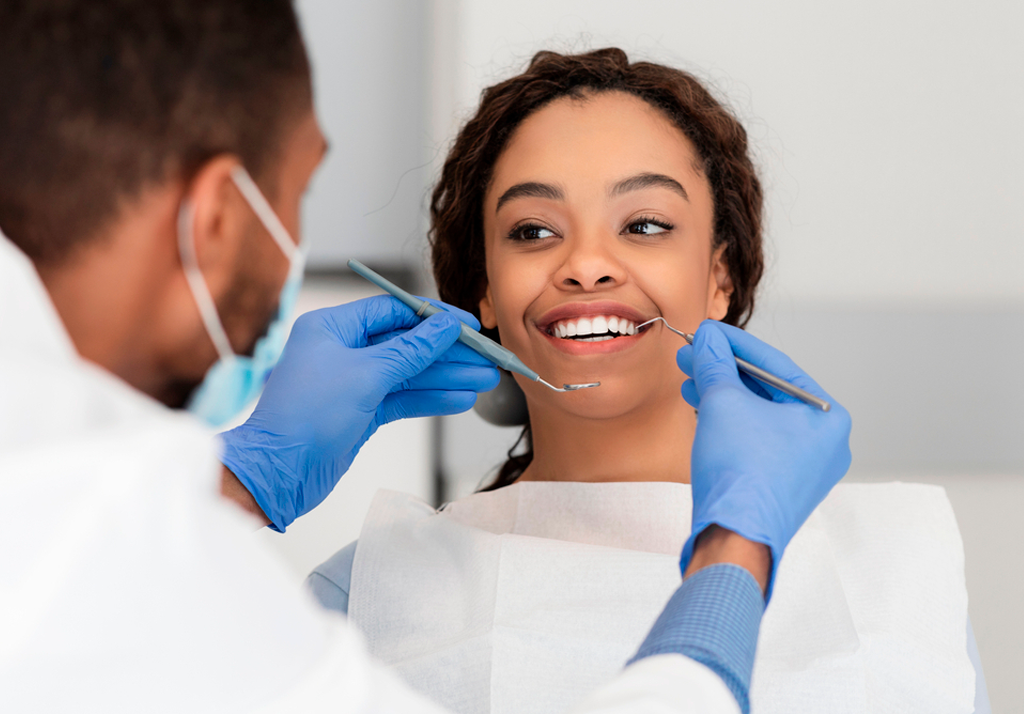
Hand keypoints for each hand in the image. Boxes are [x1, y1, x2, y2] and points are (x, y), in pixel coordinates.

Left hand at [218, 295, 499, 531]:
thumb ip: (411, 350)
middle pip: (407, 344)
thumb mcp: (366, 375)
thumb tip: (445, 327)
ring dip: (446, 378)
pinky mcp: (360, 412)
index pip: (394, 312)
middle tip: (486, 357)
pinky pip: (403, 399)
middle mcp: (342, 351)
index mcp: (333, 328)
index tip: (469, 324)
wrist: (278, 473)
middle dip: (448, 353)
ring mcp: (352, 383)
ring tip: (485, 381)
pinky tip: (460, 400)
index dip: (435, 317)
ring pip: (409, 374)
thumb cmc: (305, 417)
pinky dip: (430, 399)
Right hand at [675, 320, 851, 599]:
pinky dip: (731, 424)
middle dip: (724, 372)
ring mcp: (805, 467)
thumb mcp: (722, 403)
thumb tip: (706, 340)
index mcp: (827, 417)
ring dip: (722, 397)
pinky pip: (757, 441)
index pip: (775, 366)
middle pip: (767, 392)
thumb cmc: (741, 474)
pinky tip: (703, 412)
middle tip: (692, 356)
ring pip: (759, 418)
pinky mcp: (782, 485)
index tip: (708, 332)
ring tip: (689, 382)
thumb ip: (715, 364)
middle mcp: (825, 443)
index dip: (734, 344)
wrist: (734, 538)